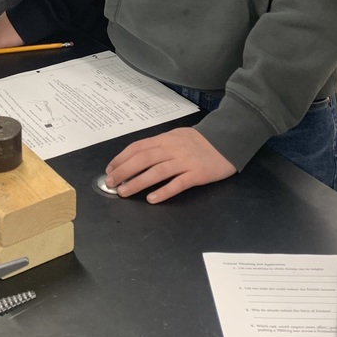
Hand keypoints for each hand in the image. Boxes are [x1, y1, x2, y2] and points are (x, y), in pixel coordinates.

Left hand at [105, 127, 236, 202]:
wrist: (227, 140)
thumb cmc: (199, 141)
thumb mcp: (176, 136)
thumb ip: (159, 145)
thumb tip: (136, 157)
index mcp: (165, 139)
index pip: (138, 147)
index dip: (122, 158)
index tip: (110, 169)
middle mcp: (172, 149)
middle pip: (143, 159)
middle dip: (124, 171)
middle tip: (111, 183)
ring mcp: (185, 161)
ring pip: (157, 172)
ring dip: (138, 182)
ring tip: (124, 192)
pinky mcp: (197, 174)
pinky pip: (178, 183)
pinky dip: (164, 191)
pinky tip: (152, 199)